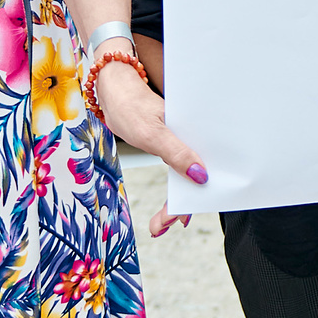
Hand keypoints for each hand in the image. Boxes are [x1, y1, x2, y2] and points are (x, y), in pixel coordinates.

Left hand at [89, 57, 204, 236]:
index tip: (176, 219)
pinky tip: (172, 202)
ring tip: (164, 222)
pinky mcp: (173, 144)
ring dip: (181, 199)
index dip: (192, 197)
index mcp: (195, 132)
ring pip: (190, 175)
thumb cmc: (131, 106)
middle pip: (199, 176)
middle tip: (163, 226)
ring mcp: (183, 142)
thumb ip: (176, 154)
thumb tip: (200, 176)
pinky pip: (181, 168)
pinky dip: (177, 188)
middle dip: (185, 205)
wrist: (115, 91)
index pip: (202, 170)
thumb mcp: (152, 133)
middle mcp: (193, 138)